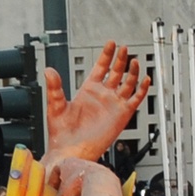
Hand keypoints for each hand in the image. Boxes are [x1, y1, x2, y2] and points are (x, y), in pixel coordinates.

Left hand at [43, 46, 149, 169]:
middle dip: (121, 60)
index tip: (111, 44)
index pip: (101, 68)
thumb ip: (54, 87)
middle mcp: (103, 96)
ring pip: (128, 83)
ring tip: (134, 60)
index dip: (107, 55)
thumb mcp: (56, 106)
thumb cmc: (61, 133)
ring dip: (132, 72)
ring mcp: (113, 104)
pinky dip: (142, 89)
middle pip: (116, 72)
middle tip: (124, 48)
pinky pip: (136, 99)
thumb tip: (49, 70)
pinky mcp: (122, 115)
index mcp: (88, 91)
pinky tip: (145, 79)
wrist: (71, 151)